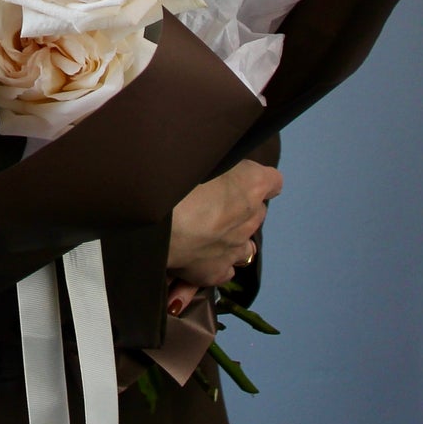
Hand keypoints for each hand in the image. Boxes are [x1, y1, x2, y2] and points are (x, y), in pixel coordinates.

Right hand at [166, 159, 281, 295]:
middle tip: (210, 202)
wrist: (150, 216)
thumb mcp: (197, 152)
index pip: (272, 181)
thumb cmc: (173, 174)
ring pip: (246, 246)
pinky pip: (225, 270)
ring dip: (232, 239)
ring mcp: (234, 249)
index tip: (239, 178)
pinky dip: (215, 265)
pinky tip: (197, 259)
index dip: (254, 180)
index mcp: (251, 184)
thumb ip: (215, 157)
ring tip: (205, 234)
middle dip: (238, 209)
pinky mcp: (215, 272)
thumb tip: (214, 152)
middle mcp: (250, 217)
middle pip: (256, 213)